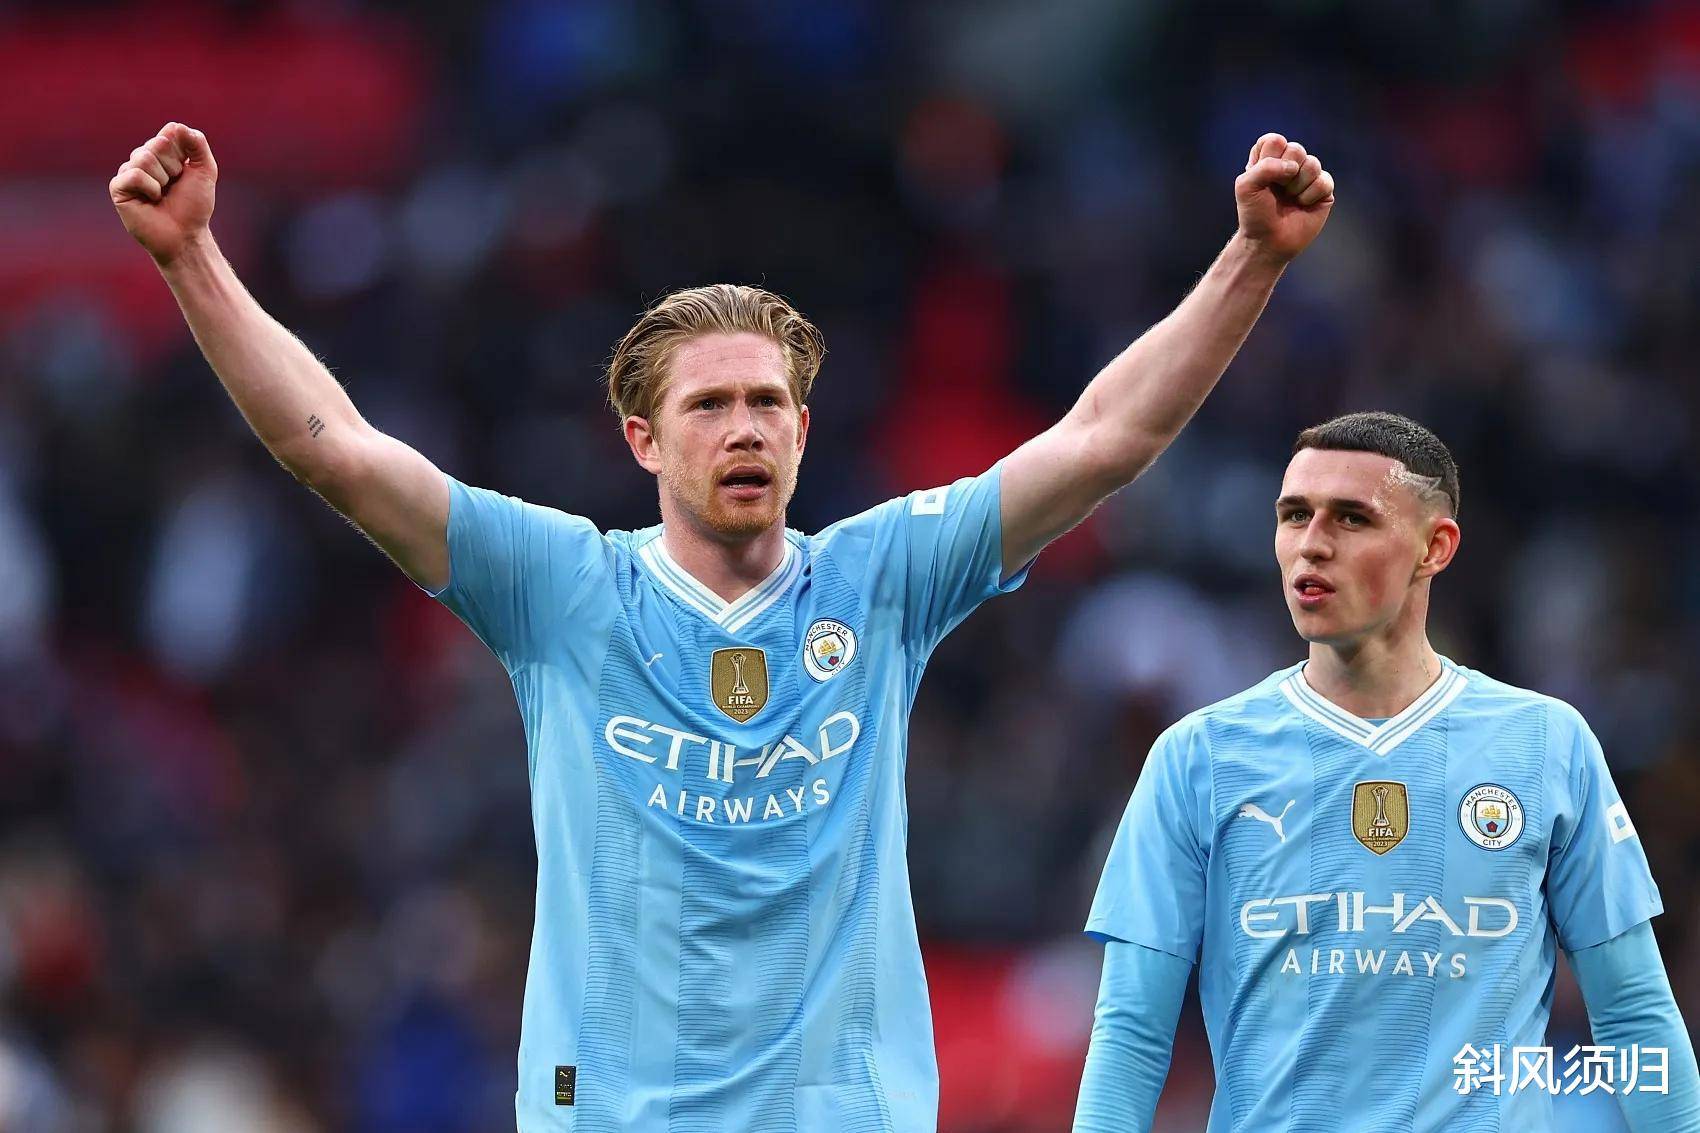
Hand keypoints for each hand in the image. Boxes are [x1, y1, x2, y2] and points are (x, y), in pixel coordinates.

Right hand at [110, 123, 217, 266]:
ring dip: (162, 180)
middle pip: (157, 144)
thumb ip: (197, 144)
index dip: (183, 154)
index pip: (170, 133)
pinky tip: (151, 200)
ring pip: (144, 158)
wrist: (185, 235)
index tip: (186, 172)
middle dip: (173, 167)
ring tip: (162, 195)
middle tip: (173, 187)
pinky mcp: (118, 187)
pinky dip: (150, 188)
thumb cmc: (194, 206)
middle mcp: (143, 158)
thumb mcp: (205, 171)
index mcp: (162, 152)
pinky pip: (134, 174)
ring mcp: (129, 171)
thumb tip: (177, 125)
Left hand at [1234, 132, 1334, 263]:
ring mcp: (1308, 176)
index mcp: (1269, 158)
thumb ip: (1264, 166)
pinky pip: (1324, 181)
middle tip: (1278, 191)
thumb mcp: (1246, 187)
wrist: (1268, 241)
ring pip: (1312, 163)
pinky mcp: (1323, 190)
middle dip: (1284, 173)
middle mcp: (1289, 164)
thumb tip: (1293, 167)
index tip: (1261, 179)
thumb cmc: (1255, 214)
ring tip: (1289, 199)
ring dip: (1297, 186)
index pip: (1274, 140)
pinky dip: (1310, 195)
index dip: (1268, 159)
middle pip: (1296, 149)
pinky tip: (1303, 205)